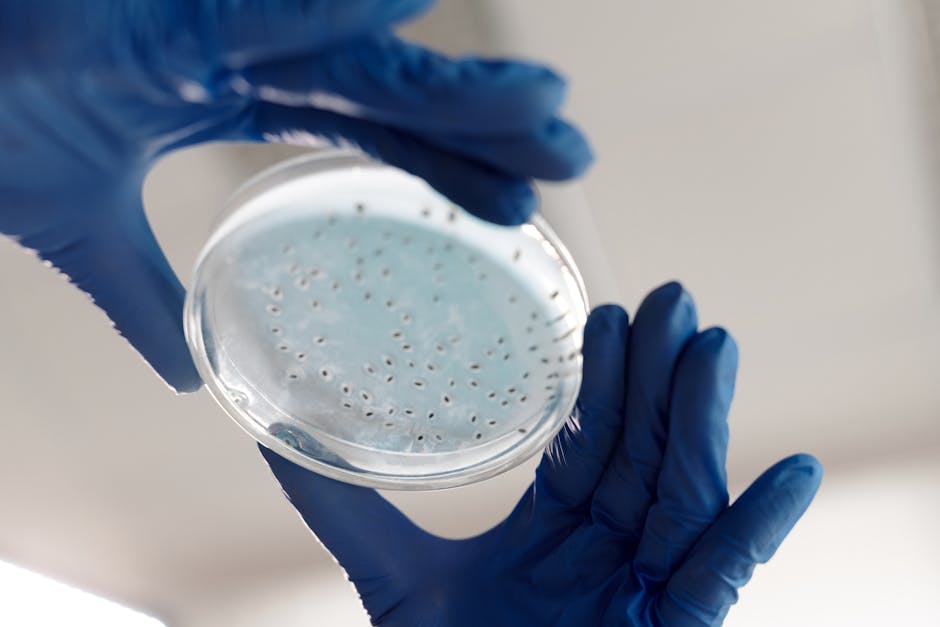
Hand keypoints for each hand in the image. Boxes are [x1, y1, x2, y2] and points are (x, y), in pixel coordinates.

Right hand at [0, 0, 590, 391]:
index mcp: (229, 93)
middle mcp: (240, 49)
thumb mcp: (80, 225)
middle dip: (479, 124)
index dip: (444, 167)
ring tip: (546, 107)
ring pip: (360, 50)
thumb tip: (191, 378)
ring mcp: (216, 15)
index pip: (367, 134)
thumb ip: (144, 294)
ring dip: (452, 81)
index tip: (516, 205)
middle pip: (389, 93)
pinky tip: (421, 16)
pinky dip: (347, 9)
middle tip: (570, 156)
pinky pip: (279, 2)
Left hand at [261, 282, 821, 625]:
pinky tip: (794, 471)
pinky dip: (761, 531)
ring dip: (702, 424)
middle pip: (637, 455)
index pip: (582, 446)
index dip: (597, 383)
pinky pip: (724, 581)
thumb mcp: (393, 584)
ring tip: (714, 346)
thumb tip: (271, 430)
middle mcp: (605, 556)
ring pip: (681, 497)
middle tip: (671, 299)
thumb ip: (342, 508)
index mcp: (550, 536)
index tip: (603, 314)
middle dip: (656, 379)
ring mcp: (645, 596)